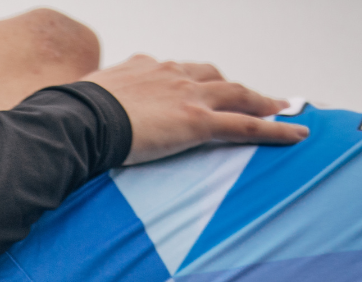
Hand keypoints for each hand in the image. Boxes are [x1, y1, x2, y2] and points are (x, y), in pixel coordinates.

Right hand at [84, 55, 308, 164]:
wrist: (77, 119)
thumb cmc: (68, 114)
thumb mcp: (80, 99)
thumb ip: (90, 102)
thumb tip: (65, 114)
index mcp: (143, 67)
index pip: (175, 70)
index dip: (190, 79)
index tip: (195, 86)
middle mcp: (171, 74)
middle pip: (212, 76)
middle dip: (231, 86)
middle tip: (248, 96)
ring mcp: (188, 96)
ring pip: (237, 94)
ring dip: (262, 101)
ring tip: (281, 108)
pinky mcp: (198, 122)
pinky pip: (247, 125)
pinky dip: (276, 129)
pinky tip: (297, 134)